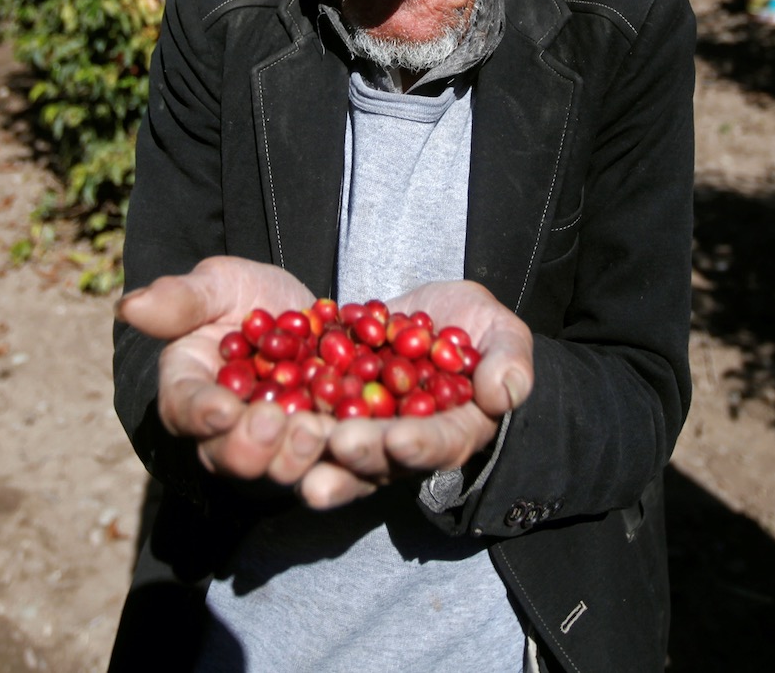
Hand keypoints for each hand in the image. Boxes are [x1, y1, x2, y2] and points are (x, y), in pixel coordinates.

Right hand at [116, 255, 335, 488]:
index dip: (200, 413)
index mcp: (189, 390)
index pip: (185, 408)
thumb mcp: (218, 284)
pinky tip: (356, 436)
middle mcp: (226, 432)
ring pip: (277, 470)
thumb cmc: (246, 296)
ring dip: (294, 457)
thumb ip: (180, 299)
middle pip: (227, 456)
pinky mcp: (319, 450)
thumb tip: (128, 307)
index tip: (221, 409)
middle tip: (273, 421)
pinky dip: (340, 455)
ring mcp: (274, 447)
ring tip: (314, 430)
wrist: (302, 313)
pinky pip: (328, 463)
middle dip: (249, 445)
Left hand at [305, 279, 534, 509]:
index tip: (399, 440)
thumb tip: (505, 393)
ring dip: (313, 450)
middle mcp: (400, 441)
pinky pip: (303, 408)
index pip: (439, 445)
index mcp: (451, 431)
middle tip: (339, 445)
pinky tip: (263, 402)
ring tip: (294, 441)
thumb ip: (511, 363)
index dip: (419, 446)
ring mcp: (360, 425)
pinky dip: (284, 406)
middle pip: (379, 458)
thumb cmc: (478, 330)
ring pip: (333, 448)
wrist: (432, 316)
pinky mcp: (327, 402)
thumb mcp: (504, 334)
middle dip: (359, 454)